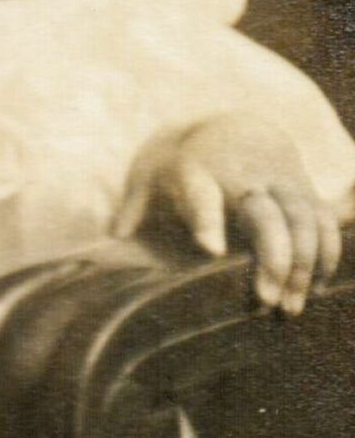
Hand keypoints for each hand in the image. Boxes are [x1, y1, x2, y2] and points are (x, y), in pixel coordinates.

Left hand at [114, 112, 344, 312]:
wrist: (236, 126)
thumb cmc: (185, 163)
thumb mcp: (149, 177)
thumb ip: (132, 206)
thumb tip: (114, 235)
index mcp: (200, 174)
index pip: (203, 198)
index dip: (207, 222)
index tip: (211, 252)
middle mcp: (247, 178)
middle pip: (267, 217)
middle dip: (273, 259)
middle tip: (268, 303)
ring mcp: (282, 182)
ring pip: (303, 222)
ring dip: (303, 266)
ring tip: (289, 311)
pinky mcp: (306, 190)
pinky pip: (324, 221)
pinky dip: (324, 254)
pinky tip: (314, 290)